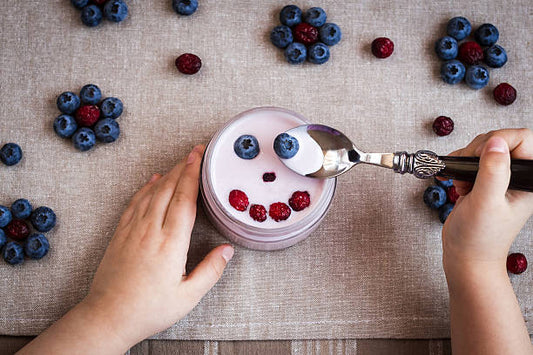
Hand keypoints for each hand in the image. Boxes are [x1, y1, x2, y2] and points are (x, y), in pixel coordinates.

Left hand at [82, 145, 232, 348]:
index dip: (193, 176)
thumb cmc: (148, 309)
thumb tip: (227, 251)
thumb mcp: (187, 296)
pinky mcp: (120, 234)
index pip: (185, 200)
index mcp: (171, 244)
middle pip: (168, 190)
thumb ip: (210, 271)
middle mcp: (151, 231)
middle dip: (183, 167)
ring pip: (151, 193)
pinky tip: (152, 181)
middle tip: (194, 151)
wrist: (108, 316)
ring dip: (167, 174)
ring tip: (179, 163)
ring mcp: (133, 230)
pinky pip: (134, 203)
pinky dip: (145, 188)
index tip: (199, 158)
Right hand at [441, 129, 532, 272]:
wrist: (466, 257)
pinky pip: (472, 160)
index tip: (480, 156)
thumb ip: (492, 171)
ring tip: (463, 181)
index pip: (523, 139)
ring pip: (484, 148)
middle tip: (470, 171)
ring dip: (466, 160)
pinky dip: (459, 166)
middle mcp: (518, 178)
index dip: (499, 141)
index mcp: (529, 181)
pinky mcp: (485, 182)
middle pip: (501, 140)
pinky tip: (457, 181)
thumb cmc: (479, 238)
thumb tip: (496, 142)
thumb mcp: (486, 203)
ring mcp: (501, 179)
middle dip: (478, 150)